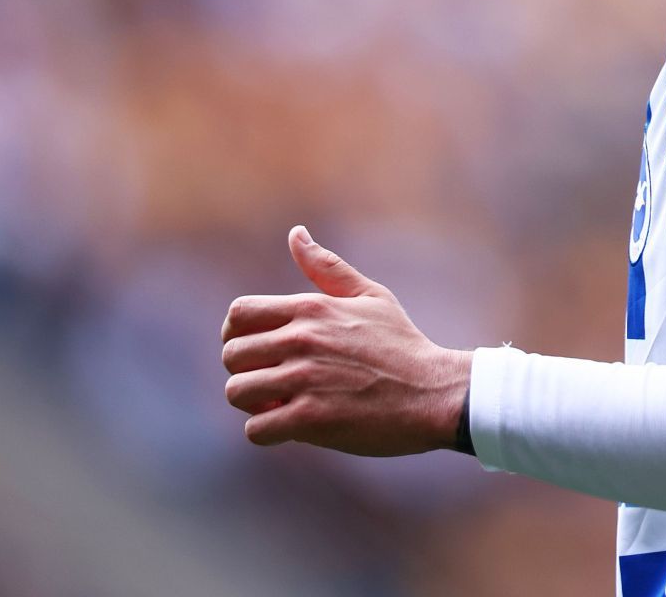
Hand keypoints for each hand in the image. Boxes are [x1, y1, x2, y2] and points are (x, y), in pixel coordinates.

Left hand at [220, 226, 472, 455]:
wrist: (434, 394)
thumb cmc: (402, 345)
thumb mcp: (369, 296)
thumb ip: (326, 267)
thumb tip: (295, 234)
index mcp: (310, 308)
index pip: (239, 313)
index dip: (236, 334)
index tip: (255, 349)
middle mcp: (301, 340)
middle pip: (231, 355)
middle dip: (245, 370)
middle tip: (271, 381)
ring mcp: (304, 380)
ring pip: (237, 392)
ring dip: (253, 403)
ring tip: (279, 404)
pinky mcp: (311, 420)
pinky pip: (256, 429)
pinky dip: (266, 431)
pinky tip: (289, 427)